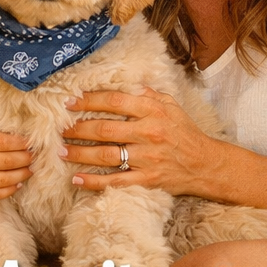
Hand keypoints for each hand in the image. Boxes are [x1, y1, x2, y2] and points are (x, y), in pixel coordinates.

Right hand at [0, 111, 31, 197]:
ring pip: (3, 179)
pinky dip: (8, 190)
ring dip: (21, 175)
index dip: (19, 142)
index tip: (30, 141)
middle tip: (35, 155)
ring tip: (31, 169)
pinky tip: (17, 185)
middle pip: (6, 161)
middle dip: (25, 158)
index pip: (1, 141)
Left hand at [60, 88, 218, 193]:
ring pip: (105, 155)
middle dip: (77, 128)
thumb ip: (148, 94)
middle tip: (60, 128)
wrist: (206, 164)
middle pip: (103, 128)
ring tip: (62, 151)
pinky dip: (94, 182)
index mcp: (152, 111)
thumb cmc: (185, 133)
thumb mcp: (172, 106)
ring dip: (79, 153)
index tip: (70, 102)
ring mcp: (146, 158)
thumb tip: (126, 84)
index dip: (88, 100)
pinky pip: (115, 181)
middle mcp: (148, 133)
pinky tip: (76, 179)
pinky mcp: (147, 180)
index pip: (113, 101)